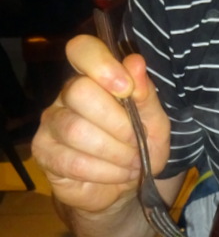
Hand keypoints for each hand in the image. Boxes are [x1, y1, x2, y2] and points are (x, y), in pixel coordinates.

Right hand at [31, 33, 171, 214]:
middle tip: (136, 140)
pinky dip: (106, 172)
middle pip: (79, 92)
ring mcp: (51, 123)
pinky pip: (73, 162)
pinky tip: (118, 174)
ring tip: (132, 162)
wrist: (124, 187)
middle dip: (118, 123)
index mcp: (94, 77)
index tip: (127, 89)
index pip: (81, 49)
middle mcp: (67, 94)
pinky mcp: (44, 153)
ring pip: (76, 130)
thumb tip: (135, 63)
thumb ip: (147, 96)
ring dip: (116, 152)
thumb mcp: (156, 123)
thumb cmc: (139, 147)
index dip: (102, 64)